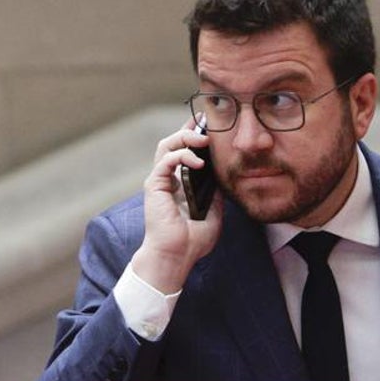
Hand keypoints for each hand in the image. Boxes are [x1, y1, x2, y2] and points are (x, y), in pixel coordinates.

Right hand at [130, 117, 224, 292]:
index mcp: (179, 184)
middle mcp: (166, 179)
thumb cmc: (192, 242)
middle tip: (207, 124)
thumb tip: (226, 176)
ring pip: (166, 145)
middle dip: (190, 129)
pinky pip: (166, 160)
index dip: (195, 135)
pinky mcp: (154, 186)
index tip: (211, 125)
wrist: (176, 256)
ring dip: (184, 137)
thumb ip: (217, 193)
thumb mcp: (214, 212)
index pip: (184, 151)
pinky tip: (198, 162)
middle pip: (173, 142)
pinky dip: (182, 156)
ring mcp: (158, 181)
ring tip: (203, 139)